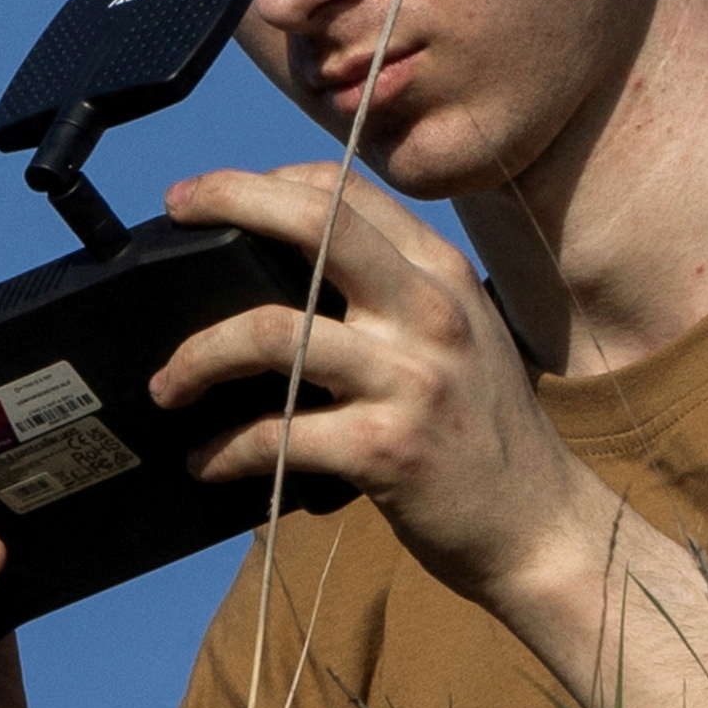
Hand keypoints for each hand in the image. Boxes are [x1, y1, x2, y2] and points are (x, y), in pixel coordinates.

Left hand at [149, 163, 614, 611]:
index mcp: (440, 274)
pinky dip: (224, 450)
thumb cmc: (482, 434)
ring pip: (271, 331)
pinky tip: (205, 462)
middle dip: (230, 200)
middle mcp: (430, 311)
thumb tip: (285, 279)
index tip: (208, 195)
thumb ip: (394, 298)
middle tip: (174, 209)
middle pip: (314, 224)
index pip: (345, 193)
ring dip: (198, 359)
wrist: (540, 527)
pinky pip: (278, 434)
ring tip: (167, 387)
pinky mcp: (388, 448)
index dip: (265, 181)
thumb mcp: (456, 338)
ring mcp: (411, 378)